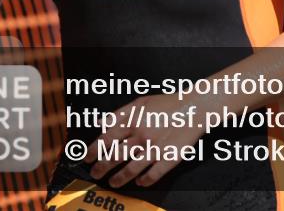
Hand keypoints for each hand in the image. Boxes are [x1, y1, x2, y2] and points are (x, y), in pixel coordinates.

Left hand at [84, 92, 205, 187]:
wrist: (195, 107)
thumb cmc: (169, 103)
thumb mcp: (142, 102)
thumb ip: (120, 113)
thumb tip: (101, 123)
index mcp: (135, 121)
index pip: (107, 139)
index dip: (94, 150)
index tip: (88, 158)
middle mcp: (143, 136)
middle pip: (115, 156)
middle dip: (101, 167)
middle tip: (95, 173)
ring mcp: (156, 148)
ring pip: (131, 169)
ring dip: (119, 178)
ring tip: (113, 182)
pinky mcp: (169, 157)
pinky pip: (153, 174)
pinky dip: (144, 180)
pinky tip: (139, 181)